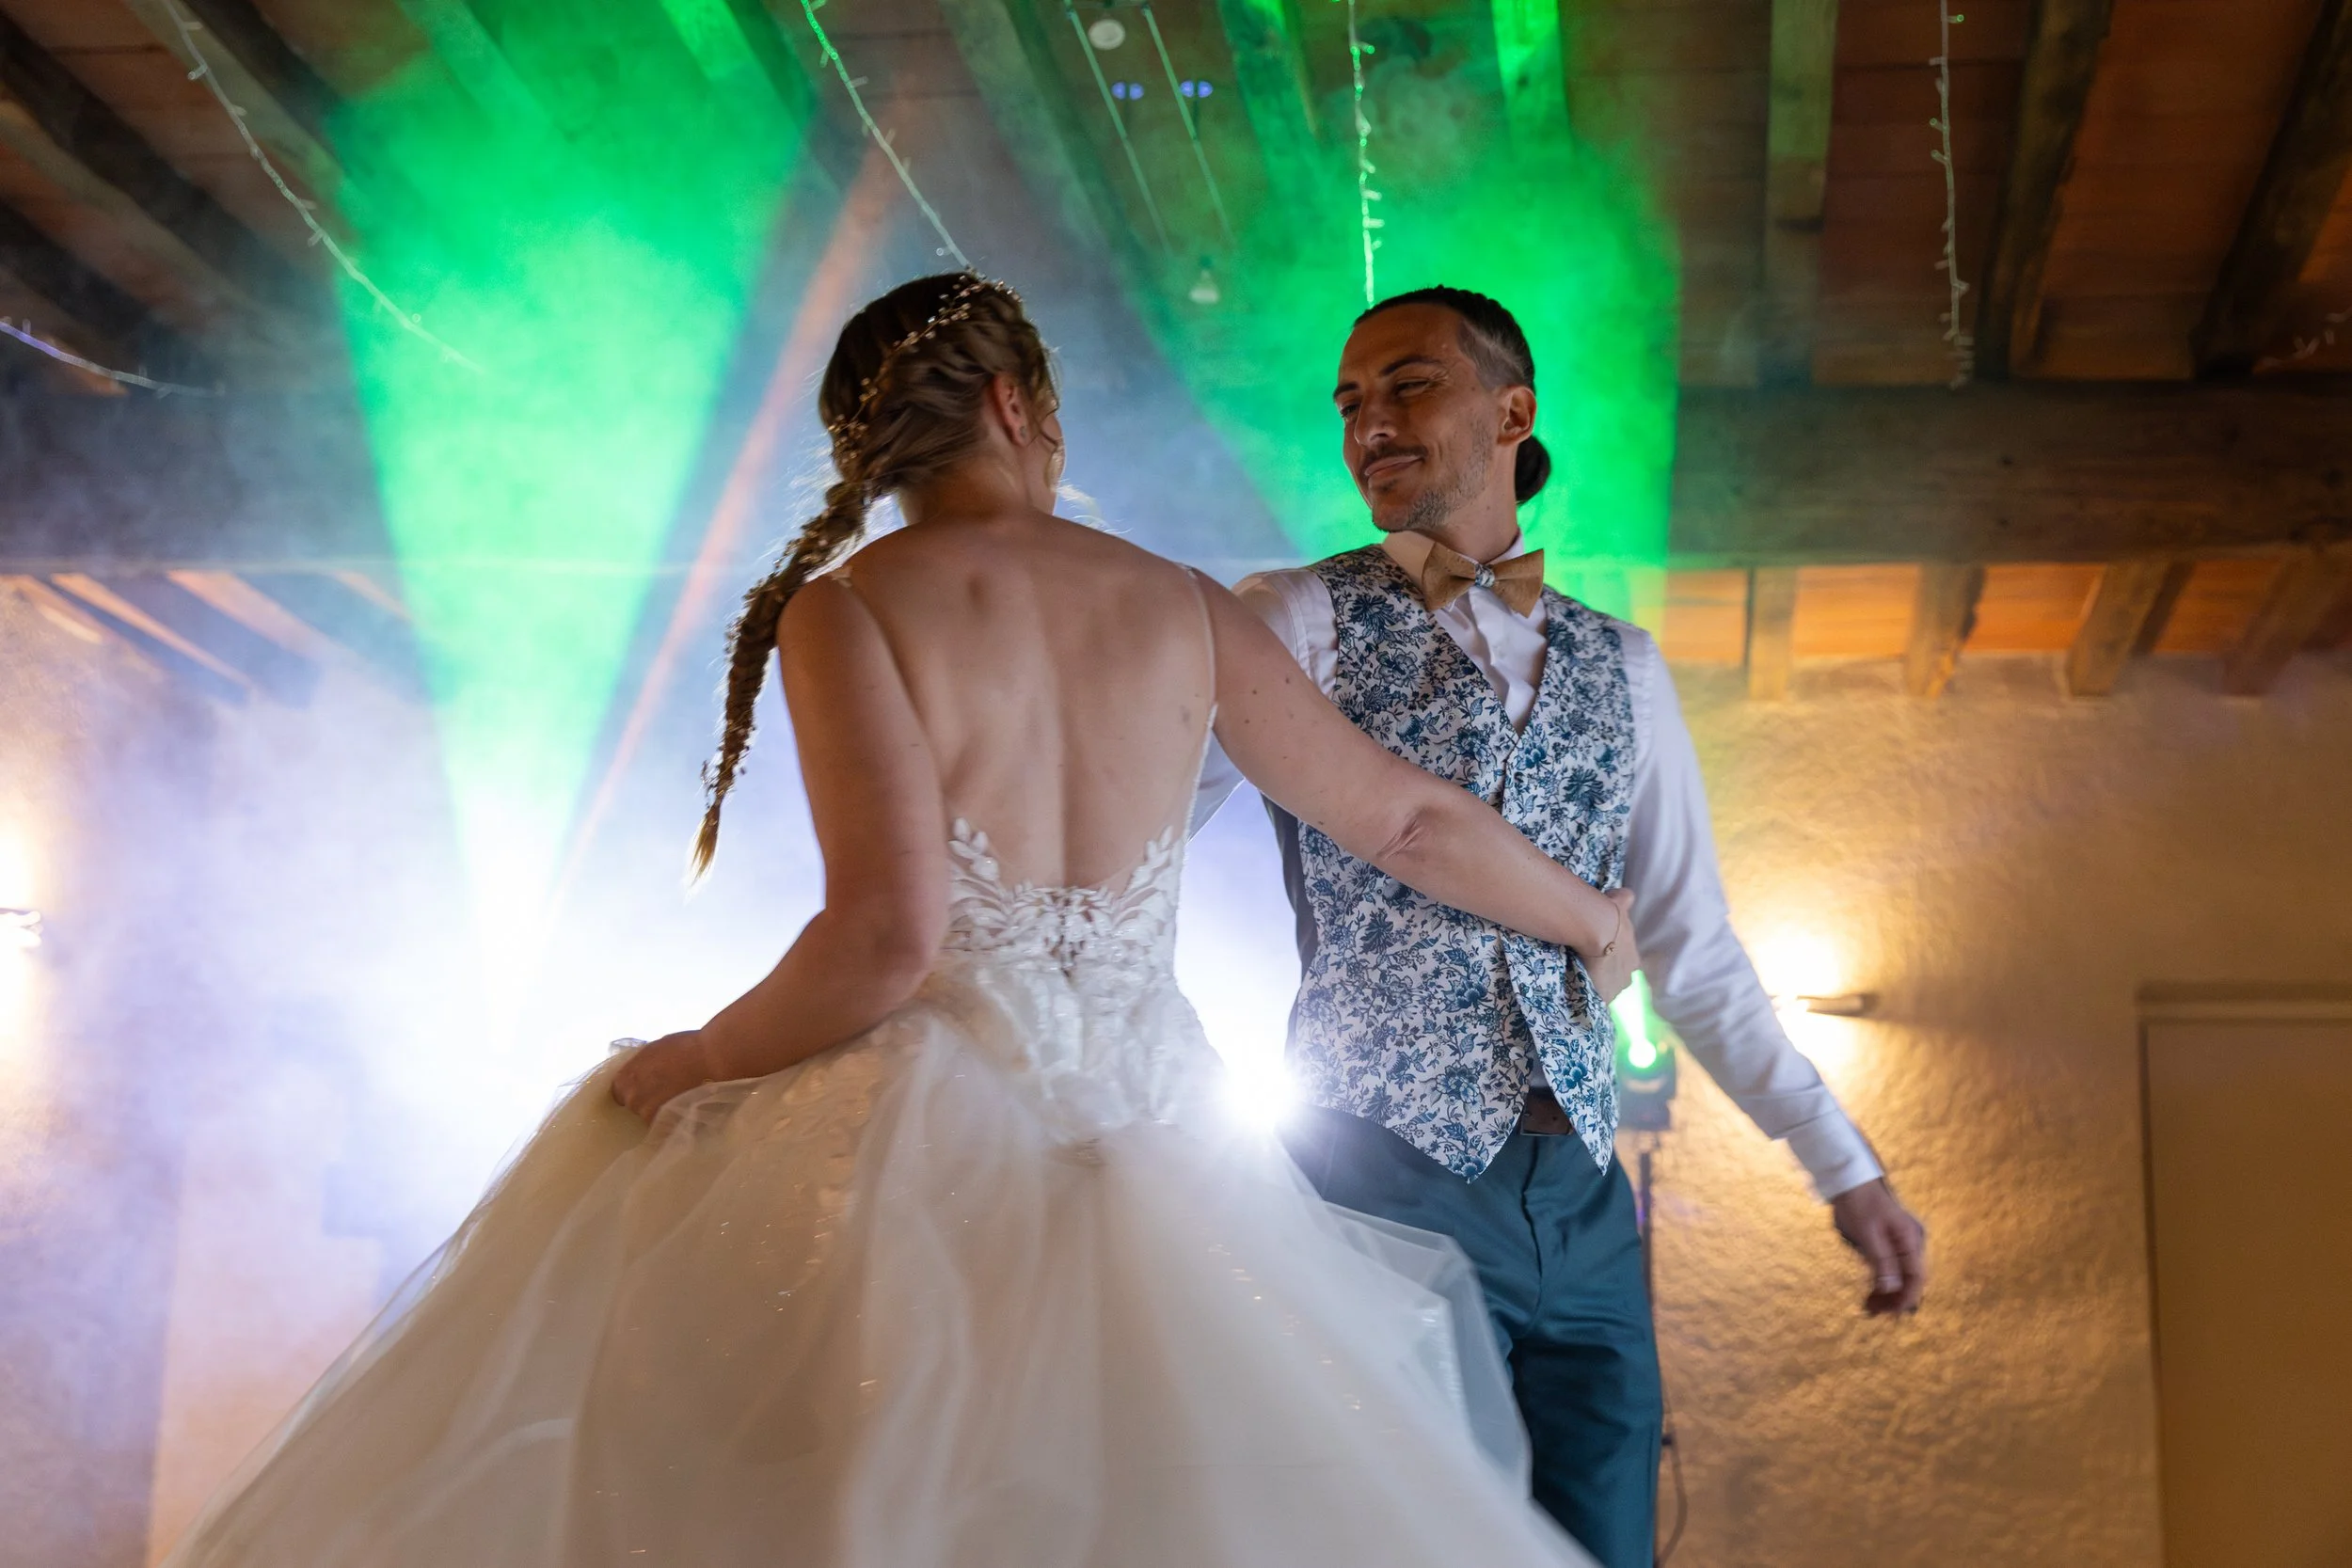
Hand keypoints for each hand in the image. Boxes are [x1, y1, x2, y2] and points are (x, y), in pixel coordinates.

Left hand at [612, 1030, 716, 1121]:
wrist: (714, 1058)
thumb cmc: (685, 1047)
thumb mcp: (654, 1050)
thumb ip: (641, 1066)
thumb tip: (642, 1074)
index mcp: (625, 1079)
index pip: (619, 1092)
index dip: (634, 1089)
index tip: (646, 1086)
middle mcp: (632, 1100)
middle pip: (634, 1106)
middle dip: (648, 1100)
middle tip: (667, 1091)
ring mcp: (649, 1116)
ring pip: (651, 1117)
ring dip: (661, 1112)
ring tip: (680, 1101)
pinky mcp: (668, 1126)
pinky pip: (666, 1127)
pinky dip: (674, 1121)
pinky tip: (686, 1110)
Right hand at [1586, 888, 1639, 1003]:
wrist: (1596, 928)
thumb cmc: (1608, 915)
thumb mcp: (1619, 902)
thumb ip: (1625, 899)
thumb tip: (1627, 894)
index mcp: (1634, 955)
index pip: (1627, 962)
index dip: (1616, 959)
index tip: (1605, 955)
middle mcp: (1629, 973)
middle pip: (1620, 978)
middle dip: (1610, 975)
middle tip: (1594, 967)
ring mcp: (1617, 986)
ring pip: (1610, 990)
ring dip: (1600, 986)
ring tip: (1585, 980)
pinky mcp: (1604, 995)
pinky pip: (1598, 999)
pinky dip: (1591, 995)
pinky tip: (1580, 992)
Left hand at [1831, 1177, 1927, 1315]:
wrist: (1851, 1179)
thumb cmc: (1859, 1203)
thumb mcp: (1868, 1234)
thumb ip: (1881, 1261)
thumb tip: (1892, 1288)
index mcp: (1910, 1239)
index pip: (1916, 1276)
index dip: (1906, 1297)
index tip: (1891, 1313)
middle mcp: (1911, 1242)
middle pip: (1910, 1279)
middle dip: (1894, 1298)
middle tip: (1873, 1313)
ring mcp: (1902, 1242)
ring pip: (1900, 1275)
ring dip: (1887, 1293)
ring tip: (1869, 1308)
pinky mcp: (1890, 1243)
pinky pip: (1891, 1268)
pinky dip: (1882, 1281)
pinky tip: (1871, 1294)